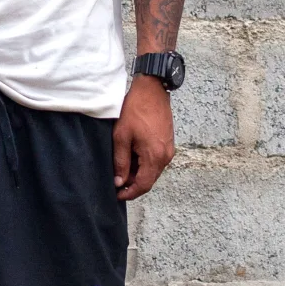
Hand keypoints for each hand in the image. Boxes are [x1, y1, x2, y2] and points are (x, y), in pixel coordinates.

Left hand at [111, 76, 175, 201]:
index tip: (117, 195)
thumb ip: (121, 161)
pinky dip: (144, 163)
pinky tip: (131, 156)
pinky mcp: (167, 143)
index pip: (143, 185)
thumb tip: (120, 181)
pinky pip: (155, 160)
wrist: (152, 90)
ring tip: (121, 166)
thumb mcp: (121, 136)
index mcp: (155, 157)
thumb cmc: (136, 110)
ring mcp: (168, 150)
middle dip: (132, 183)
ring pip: (152, 170)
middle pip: (149, 180)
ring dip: (138, 172)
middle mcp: (165, 156)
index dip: (129, 193)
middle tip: (116, 180)